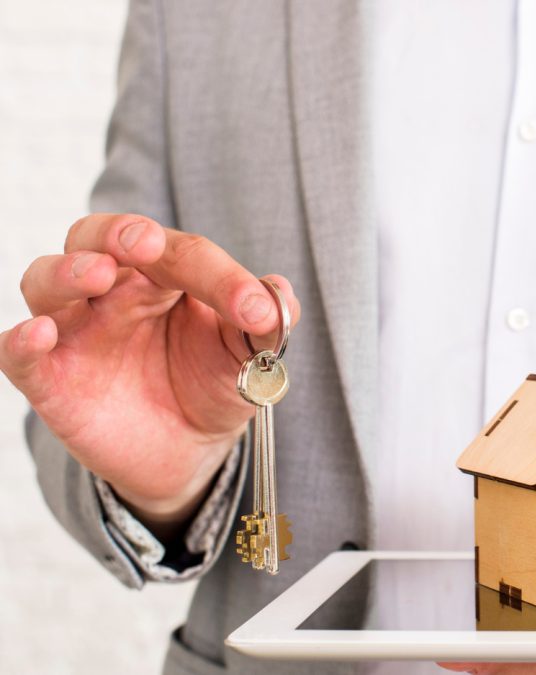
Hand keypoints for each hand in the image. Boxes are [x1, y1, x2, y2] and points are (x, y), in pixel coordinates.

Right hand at [0, 214, 299, 538]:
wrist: (190, 450)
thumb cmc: (212, 381)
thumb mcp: (249, 356)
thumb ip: (265, 324)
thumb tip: (280, 295)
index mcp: (164, 274)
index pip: (183, 254)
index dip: (221, 277)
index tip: (256, 310)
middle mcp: (111, 291)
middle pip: (95, 238)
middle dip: (116, 234)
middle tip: (144, 242)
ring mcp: (74, 331)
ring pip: (45, 282)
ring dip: (67, 273)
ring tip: (96, 275)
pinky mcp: (49, 379)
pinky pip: (17, 353)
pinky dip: (20, 340)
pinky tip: (39, 334)